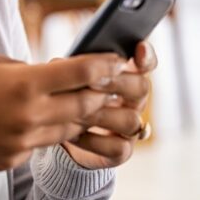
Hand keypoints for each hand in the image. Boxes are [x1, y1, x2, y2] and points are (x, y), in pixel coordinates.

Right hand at [0, 48, 125, 170]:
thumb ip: (21, 68)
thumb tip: (43, 74)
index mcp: (24, 83)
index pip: (80, 73)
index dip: (103, 65)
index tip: (114, 61)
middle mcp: (29, 115)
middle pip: (83, 105)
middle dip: (98, 93)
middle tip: (105, 84)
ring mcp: (22, 141)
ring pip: (66, 130)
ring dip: (73, 115)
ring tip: (71, 102)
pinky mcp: (11, 159)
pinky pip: (38, 146)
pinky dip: (42, 132)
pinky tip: (28, 121)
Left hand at [60, 41, 157, 169]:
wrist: (54, 132)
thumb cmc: (62, 95)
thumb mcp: (63, 77)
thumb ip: (69, 67)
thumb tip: (61, 63)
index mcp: (123, 76)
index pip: (145, 63)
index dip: (146, 56)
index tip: (139, 48)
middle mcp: (133, 101)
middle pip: (142, 88)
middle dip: (117, 82)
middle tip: (92, 80)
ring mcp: (129, 127)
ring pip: (132, 120)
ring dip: (101, 114)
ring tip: (74, 111)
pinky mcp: (120, 151)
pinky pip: (118, 147)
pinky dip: (94, 140)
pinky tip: (73, 134)